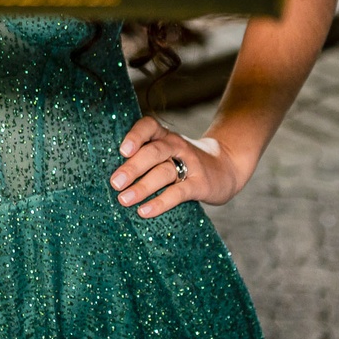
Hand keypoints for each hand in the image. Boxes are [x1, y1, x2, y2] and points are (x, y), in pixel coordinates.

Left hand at [109, 116, 246, 218]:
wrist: (227, 166)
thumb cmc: (185, 161)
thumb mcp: (168, 151)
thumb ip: (145, 157)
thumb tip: (110, 176)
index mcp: (165, 135)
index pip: (149, 126)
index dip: (135, 136)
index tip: (122, 150)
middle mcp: (177, 146)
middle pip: (153, 152)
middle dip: (132, 167)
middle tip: (115, 182)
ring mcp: (190, 164)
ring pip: (163, 172)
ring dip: (142, 186)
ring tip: (124, 200)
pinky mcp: (200, 184)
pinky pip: (178, 192)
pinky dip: (160, 202)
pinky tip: (145, 211)